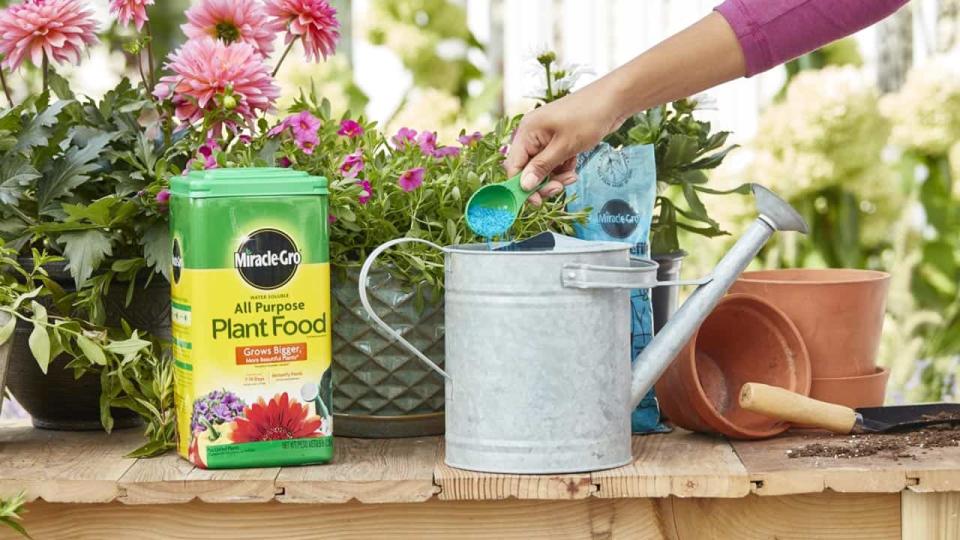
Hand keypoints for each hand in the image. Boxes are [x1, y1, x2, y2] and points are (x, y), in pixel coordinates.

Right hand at [504, 80, 624, 204]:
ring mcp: (545, 137)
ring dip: (555, 177)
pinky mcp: (558, 140)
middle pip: (527, 169)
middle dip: (542, 182)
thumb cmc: (588, 117)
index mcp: (527, 131)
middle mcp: (532, 134)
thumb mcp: (564, 147)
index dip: (521, 186)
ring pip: (542, 168)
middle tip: (559, 188)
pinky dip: (563, 168)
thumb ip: (542, 167)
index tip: (536, 201)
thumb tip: (523, 186)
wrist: (614, 100)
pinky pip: (554, 162)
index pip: (513, 166)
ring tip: (572, 175)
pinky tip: (574, 165)